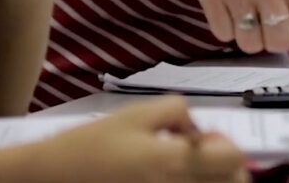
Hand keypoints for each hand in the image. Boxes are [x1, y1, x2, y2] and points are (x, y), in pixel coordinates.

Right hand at [36, 96, 245, 182]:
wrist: (55, 177)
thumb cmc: (93, 143)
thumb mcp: (136, 114)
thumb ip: (177, 112)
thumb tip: (198, 130)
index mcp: (173, 162)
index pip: (233, 161)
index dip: (230, 146)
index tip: (211, 139)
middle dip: (227, 168)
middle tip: (205, 155)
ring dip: (211, 180)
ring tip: (188, 167)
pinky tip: (171, 178)